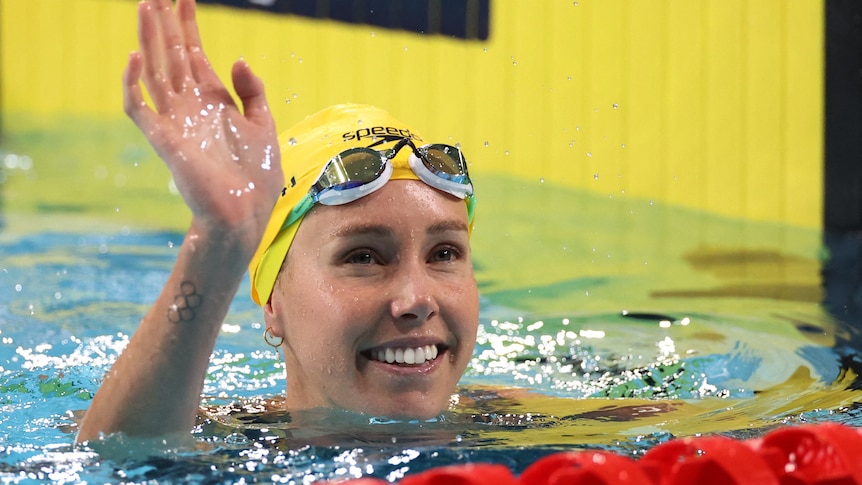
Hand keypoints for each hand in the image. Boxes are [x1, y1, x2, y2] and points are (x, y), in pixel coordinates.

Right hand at [123, 0, 281, 249]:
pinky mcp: (164, 140)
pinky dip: (132, 83)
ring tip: (146, 7)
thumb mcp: (264, 126)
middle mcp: (190, 107)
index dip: (189, 28)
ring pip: (154, 72)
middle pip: (171, 56)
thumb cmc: (257, 176)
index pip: (195, 55)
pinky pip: (139, 108)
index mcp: (214, 102)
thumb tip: (236, 59)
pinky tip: (136, 56)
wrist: (246, 212)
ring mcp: (174, 122)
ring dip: (149, 40)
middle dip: (165, 25)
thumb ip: (253, 92)